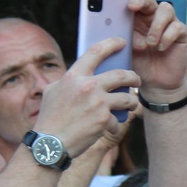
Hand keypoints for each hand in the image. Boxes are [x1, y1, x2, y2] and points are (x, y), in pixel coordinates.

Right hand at [32, 36, 140, 157]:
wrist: (50, 145)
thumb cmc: (50, 118)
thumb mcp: (52, 92)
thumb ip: (69, 81)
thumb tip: (81, 75)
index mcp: (74, 76)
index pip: (96, 52)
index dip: (111, 43)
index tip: (121, 42)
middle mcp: (88, 86)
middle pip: (121, 75)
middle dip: (133, 77)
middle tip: (137, 80)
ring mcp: (98, 103)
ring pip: (127, 98)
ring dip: (132, 101)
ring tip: (131, 104)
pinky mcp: (104, 120)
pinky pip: (119, 120)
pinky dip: (116, 124)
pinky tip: (111, 127)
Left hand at [117, 0, 186, 98]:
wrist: (156, 83)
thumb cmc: (138, 64)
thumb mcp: (125, 52)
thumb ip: (118, 38)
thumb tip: (110, 29)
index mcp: (135, 18)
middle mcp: (151, 17)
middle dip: (140, 0)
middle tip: (132, 7)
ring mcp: (168, 24)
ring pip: (166, 9)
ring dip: (156, 25)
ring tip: (150, 43)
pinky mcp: (181, 34)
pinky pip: (177, 27)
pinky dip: (167, 37)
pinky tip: (161, 48)